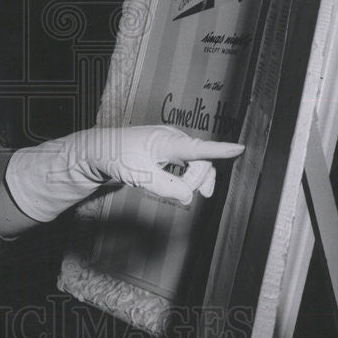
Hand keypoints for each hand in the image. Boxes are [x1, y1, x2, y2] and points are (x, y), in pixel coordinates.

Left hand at [5, 125, 243, 221]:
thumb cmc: (116, 157)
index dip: (221, 150)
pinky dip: (187, 177)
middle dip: (199, 180)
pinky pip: (187, 164)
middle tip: (190, 197)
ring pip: (196, 164)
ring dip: (194, 180)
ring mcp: (170, 144)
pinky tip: (180, 186)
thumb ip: (166, 187)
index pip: (199, 148)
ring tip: (186, 193)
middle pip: (201, 162)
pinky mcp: (167, 151)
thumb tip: (189, 197)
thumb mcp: (139, 176)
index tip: (240, 149)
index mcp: (167, 141)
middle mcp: (172, 139)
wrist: (97, 150)